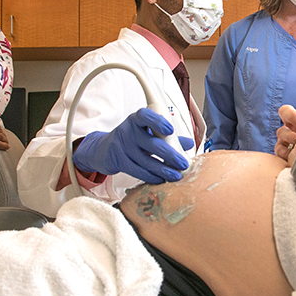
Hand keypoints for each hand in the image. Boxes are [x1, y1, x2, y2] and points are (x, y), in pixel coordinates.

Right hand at [72, 108, 190, 183]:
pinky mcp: (118, 161)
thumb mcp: (147, 132)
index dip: (158, 122)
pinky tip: (161, 180)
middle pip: (151, 144)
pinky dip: (151, 176)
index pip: (145, 116)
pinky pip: (137, 171)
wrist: (105, 149)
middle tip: (183, 164)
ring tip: (176, 176)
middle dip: (170, 155)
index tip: (171, 130)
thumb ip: (167, 136)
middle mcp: (128, 130)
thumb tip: (189, 143)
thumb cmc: (133, 138)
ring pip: (146, 160)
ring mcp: (122, 146)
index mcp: (137, 119)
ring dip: (163, 170)